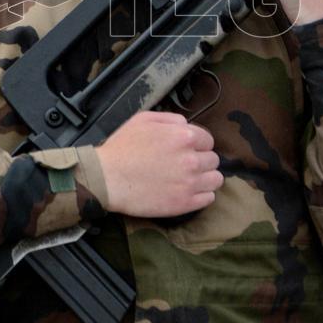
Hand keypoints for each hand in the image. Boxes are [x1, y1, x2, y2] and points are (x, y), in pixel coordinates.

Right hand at [96, 111, 222, 216]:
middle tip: (185, 165)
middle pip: (213, 160)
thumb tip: (187, 125)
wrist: (107, 178)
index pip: (208, 140)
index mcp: (184, 136)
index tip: (186, 150)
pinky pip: (209, 199)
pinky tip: (188, 192)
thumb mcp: (144, 119)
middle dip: (201, 160)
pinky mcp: (185, 204)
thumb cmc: (123, 146)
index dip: (197, 144)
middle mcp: (192, 159)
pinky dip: (202, 195)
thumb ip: (171, 119)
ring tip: (190, 179)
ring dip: (206, 178)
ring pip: (216, 180)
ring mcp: (190, 183)